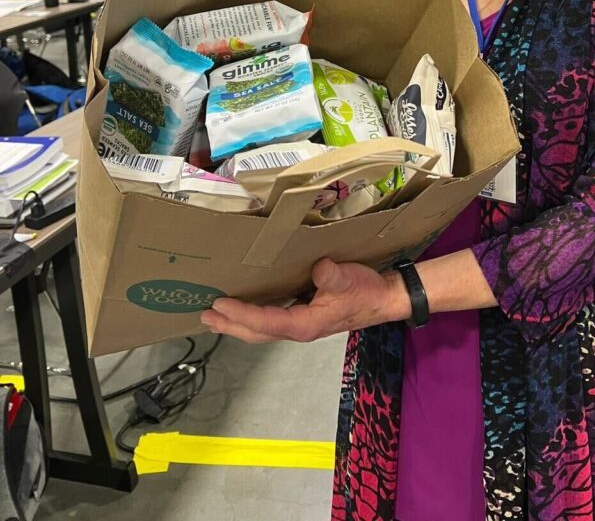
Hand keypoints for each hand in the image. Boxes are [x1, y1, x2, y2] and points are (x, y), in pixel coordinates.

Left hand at [200, 258, 410, 344]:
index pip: (266, 321)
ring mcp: (300, 324)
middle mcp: (298, 328)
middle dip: (230, 325)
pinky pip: (270, 321)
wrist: (384, 300)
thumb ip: (333, 276)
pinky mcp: (303, 317)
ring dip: (237, 324)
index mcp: (306, 323)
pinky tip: (245, 308)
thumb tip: (318, 269)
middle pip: (256, 333)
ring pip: (261, 330)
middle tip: (203, 316)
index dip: (241, 315)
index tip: (219, 305)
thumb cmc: (366, 291)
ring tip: (214, 316)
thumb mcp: (350, 280)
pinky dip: (251, 317)